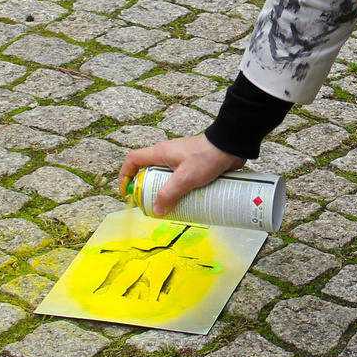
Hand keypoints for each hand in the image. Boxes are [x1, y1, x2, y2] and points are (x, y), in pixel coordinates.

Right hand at [119, 135, 243, 216]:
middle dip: (146, 189)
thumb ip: (170, 194)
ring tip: (168, 207)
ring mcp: (179, 160)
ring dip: (163, 191)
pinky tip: (184, 201)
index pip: (133, 160)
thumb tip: (156, 211)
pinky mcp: (191, 165)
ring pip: (164, 177)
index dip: (125, 175)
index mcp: (160, 153)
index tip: (126, 191)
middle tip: (149, 205)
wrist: (230, 146)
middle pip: (147, 171)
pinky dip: (177, 190)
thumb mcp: (186, 178)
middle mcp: (167, 155)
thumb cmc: (207, 157)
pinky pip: (178, 179)